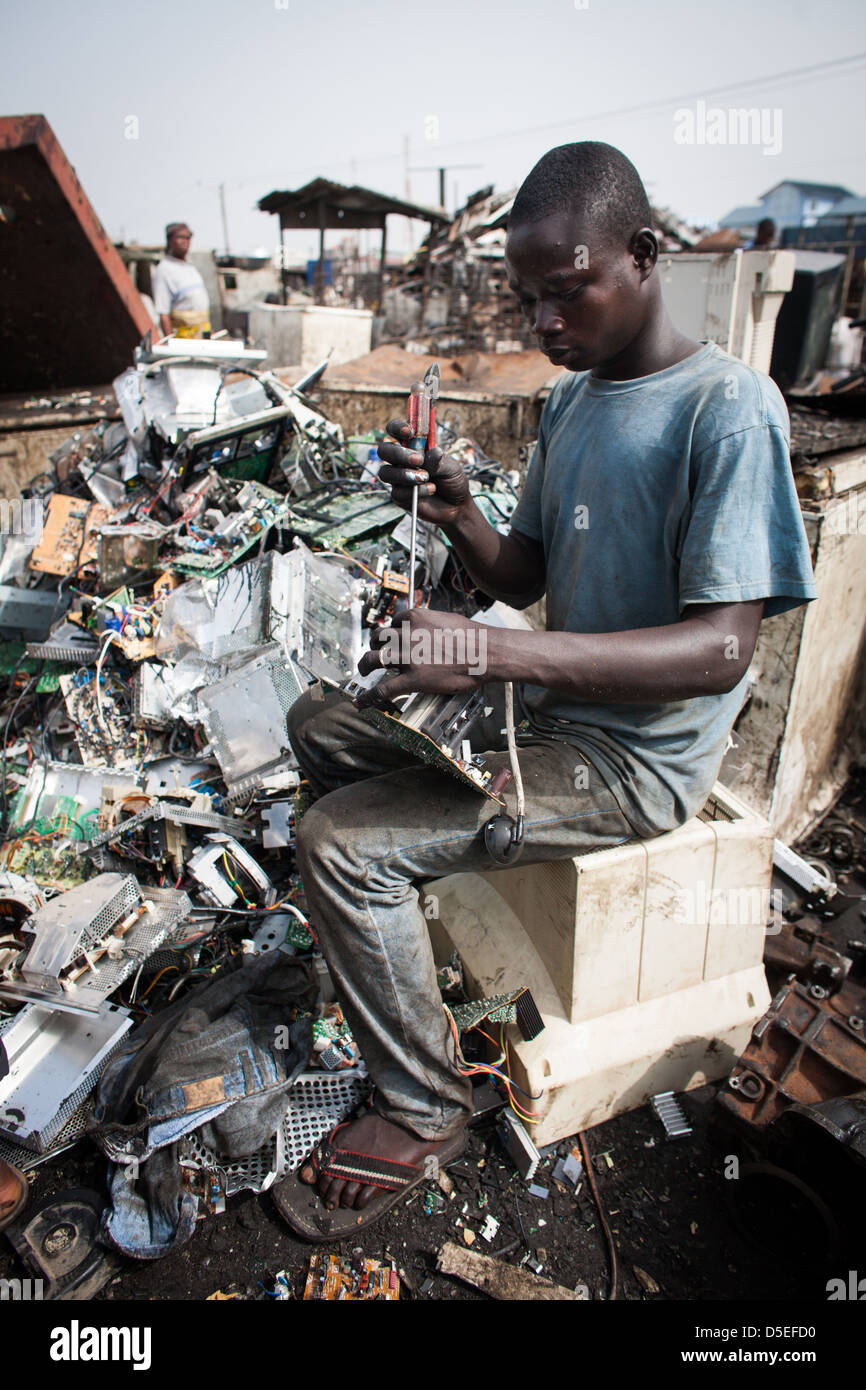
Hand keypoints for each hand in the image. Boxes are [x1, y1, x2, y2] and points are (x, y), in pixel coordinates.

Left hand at [354, 608, 489, 708]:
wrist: (485, 653)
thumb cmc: (472, 636)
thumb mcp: (446, 619)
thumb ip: (429, 623)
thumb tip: (426, 629)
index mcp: (414, 618)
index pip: (393, 622)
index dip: (390, 631)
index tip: (390, 638)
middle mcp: (405, 635)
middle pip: (378, 638)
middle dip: (373, 644)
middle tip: (374, 652)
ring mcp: (407, 658)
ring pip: (373, 659)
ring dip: (364, 665)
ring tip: (363, 670)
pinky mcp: (412, 679)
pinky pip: (382, 689)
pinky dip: (368, 696)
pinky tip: (360, 702)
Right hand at [376, 420, 471, 527]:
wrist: (456, 506)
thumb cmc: (452, 481)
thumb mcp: (451, 468)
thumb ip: (439, 461)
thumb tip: (432, 452)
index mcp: (412, 446)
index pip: (395, 430)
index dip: (396, 427)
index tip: (408, 431)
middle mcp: (401, 461)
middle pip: (384, 451)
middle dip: (398, 454)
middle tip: (418, 460)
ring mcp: (398, 479)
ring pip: (386, 473)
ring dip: (405, 474)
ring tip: (426, 478)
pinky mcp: (399, 496)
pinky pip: (398, 492)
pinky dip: (416, 491)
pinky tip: (430, 490)